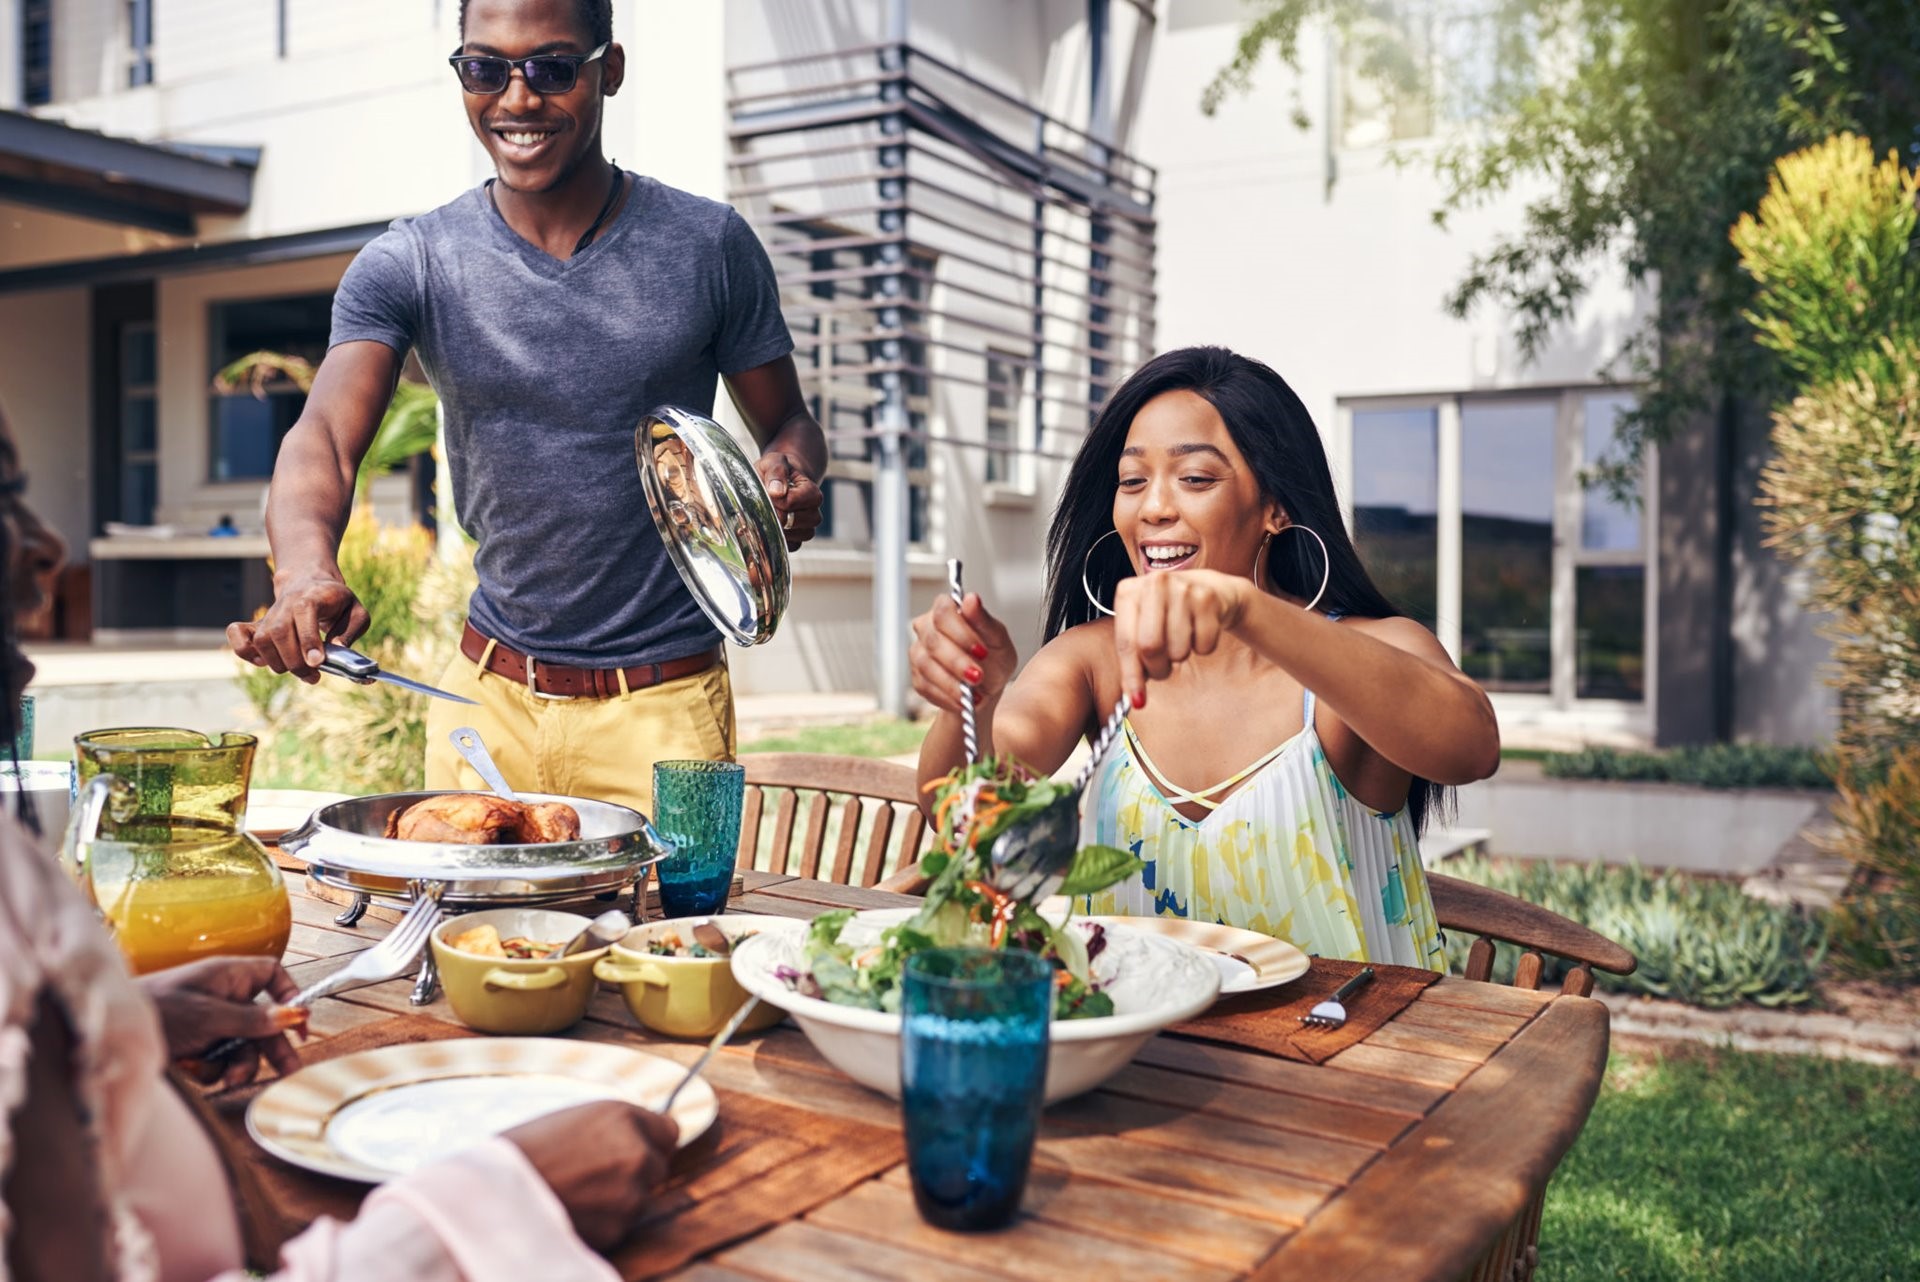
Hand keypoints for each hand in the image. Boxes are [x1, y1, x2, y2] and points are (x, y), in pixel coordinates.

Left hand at [140, 957, 305, 1089]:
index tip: (300, 1020)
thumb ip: (252, 1019)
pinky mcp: (195, 1048)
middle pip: (263, 1021)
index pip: (271, 976)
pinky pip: (218, 1062)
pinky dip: (210, 1070)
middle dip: (272, 1047)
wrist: (108, 1035)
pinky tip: (192, 1069)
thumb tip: (294, 1015)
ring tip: (228, 1080)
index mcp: (227, 977)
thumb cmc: (156, 1010)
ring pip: (242, 1047)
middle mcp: (222, 999)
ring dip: (239, 1065)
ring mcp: (209, 1025)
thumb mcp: (209, 1016)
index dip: (289, 995)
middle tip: (287, 1071)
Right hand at [228, 573, 368, 682]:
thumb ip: (352, 630)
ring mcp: (269, 614)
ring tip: (299, 671)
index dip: (308, 639)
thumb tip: (336, 649)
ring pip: (262, 639)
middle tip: (313, 675)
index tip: (317, 662)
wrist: (310, 582)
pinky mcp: (257, 623)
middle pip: (280, 632)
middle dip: (296, 661)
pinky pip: (237, 633)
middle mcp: (286, 604)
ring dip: (278, 663)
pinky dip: (244, 650)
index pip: (305, 612)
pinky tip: (263, 662)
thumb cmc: (336, 602)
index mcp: (312, 596)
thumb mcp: (356, 611)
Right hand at [505, 1100, 678, 1250]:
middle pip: (658, 1166)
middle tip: (596, 1177)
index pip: (669, 1131)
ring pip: (641, 1198)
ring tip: (577, 1194)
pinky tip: (575, 1213)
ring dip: (620, 1199)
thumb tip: (645, 1140)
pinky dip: (606, 1223)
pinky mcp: (619, 1228)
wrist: (491, 1195)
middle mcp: (636, 1152)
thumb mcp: (573, 1120)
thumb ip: (615, 1128)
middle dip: (636, 1172)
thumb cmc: (523, 1153)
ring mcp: (631, 1193)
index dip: (652, 1142)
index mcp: (622, 1116)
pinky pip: (622, 1225)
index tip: (639, 1150)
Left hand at [754, 451, 822, 550]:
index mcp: (812, 492)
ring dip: (779, 529)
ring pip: (797, 536)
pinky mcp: (798, 539)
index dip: (776, 499)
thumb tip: (777, 492)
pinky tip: (767, 528)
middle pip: (798, 522)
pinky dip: (779, 541)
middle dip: (777, 515)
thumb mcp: (773, 462)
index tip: (767, 492)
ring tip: (766, 516)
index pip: (793, 502)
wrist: (776, 482)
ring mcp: (807, 527)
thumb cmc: (776, 472)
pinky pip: (792, 546)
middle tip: (765, 506)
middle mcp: (814, 512)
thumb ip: (776, 471)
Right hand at [910, 592, 1016, 713]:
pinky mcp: (917, 678)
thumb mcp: (998, 640)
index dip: (961, 632)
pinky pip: (925, 686)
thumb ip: (984, 621)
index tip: (982, 651)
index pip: (943, 612)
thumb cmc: (993, 657)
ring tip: (973, 695)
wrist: (986, 688)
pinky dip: (946, 696)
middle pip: (933, 640)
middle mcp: (927, 628)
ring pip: (926, 665)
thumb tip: (971, 599)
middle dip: (957, 662)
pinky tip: (963, 702)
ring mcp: (918, 653)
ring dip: (951, 682)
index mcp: (947, 610)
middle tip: (978, 677)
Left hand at [1112, 569, 1253, 707]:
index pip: (1126, 643)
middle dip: (1158, 667)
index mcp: (1128, 592)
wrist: (1207, 589)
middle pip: (1150, 647)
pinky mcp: (1208, 598)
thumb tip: (1135, 697)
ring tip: (1180, 640)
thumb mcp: (1142, 627)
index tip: (1137, 699)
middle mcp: (1154, 584)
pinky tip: (1198, 630)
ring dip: (1180, 656)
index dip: (1132, 676)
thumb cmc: (1168, 612)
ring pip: (1178, 649)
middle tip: (1163, 667)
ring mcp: (1182, 589)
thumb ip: (1133, 659)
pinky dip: (1202, 648)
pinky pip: (1203, 646)